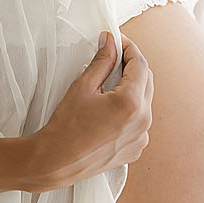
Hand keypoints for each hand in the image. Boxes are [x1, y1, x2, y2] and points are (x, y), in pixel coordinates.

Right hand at [26, 32, 153, 190]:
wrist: (57, 161)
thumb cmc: (66, 125)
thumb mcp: (83, 86)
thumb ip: (102, 61)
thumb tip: (110, 41)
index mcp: (131, 102)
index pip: (140, 64)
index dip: (130, 48)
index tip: (118, 41)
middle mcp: (143, 120)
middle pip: (146, 81)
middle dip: (132, 67)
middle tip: (114, 58)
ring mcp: (141, 137)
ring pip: (144, 102)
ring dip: (132, 89)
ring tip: (110, 86)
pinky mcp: (136, 148)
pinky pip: (140, 122)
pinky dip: (130, 111)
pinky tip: (111, 110)